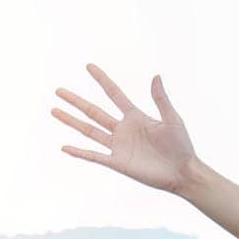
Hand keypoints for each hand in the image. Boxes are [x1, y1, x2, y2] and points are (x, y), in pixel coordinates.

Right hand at [52, 64, 198, 193]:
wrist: (183, 173)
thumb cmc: (182, 146)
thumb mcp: (172, 119)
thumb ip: (161, 99)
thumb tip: (156, 76)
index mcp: (136, 117)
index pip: (114, 94)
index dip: (102, 80)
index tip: (88, 66)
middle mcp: (123, 130)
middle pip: (94, 111)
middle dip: (76, 101)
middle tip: (59, 90)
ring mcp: (119, 146)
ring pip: (89, 131)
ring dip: (71, 121)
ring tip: (54, 110)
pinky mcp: (118, 163)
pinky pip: (94, 156)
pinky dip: (79, 152)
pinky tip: (64, 147)